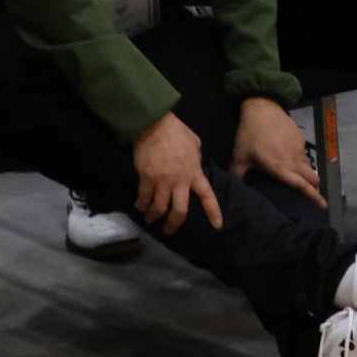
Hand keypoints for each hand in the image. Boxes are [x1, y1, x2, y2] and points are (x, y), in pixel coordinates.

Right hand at [132, 110, 222, 235]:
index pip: (207, 196)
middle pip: (179, 211)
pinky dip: (141, 205)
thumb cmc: (177, 132)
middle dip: (174, 224)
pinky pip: (144, 198)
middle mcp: (179, 181)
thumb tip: (195, 165)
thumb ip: (196, 159)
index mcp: (194, 173)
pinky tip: (139, 207)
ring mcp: (162, 181)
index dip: (213, 212)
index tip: (217, 226)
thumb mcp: (195, 144)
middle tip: (169, 230)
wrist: (155, 125)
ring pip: (159, 208)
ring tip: (151, 219)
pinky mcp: (146, 178)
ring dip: (154, 216)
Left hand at [231, 96, 324, 205]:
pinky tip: (293, 160)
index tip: (323, 206)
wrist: (262, 108)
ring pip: (309, 167)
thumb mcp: (239, 157)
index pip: (302, 186)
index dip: (314, 197)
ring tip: (302, 180)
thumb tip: (234, 190)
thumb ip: (237, 175)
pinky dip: (302, 162)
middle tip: (313, 196)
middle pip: (313, 178)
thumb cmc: (249, 134)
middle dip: (315, 189)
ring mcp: (299, 149)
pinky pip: (304, 155)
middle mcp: (294, 161)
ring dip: (308, 176)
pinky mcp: (300, 139)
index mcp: (281, 168)